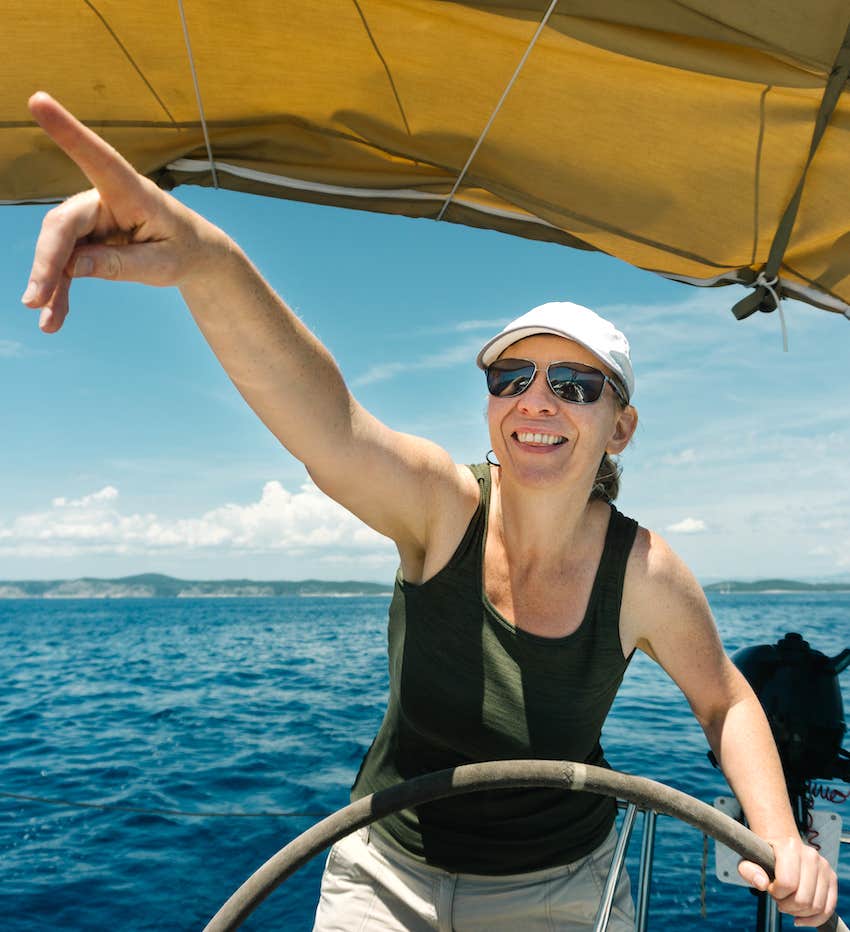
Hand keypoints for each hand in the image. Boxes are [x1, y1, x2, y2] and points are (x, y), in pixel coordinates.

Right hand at [22, 92, 228, 332]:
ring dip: (51, 284)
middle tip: (34, 300)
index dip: (68, 132)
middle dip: (48, 262)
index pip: (98, 157)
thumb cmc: (185, 250)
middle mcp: (105, 199)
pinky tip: (54, 321)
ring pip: (59, 248)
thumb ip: (122, 264)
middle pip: (64, 225)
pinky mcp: (87, 239)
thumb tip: (72, 267)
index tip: (38, 100)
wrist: (195, 255)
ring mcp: (93, 219)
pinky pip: (67, 265)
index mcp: (132, 192)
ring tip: (45, 322)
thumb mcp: (163, 265)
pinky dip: (61, 292)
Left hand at [739, 835, 837, 926]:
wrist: (781, 848)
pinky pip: (827, 909)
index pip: (787, 883)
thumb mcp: (749, 860)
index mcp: (789, 847)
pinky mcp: (831, 878)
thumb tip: (762, 884)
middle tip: (778, 898)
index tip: (770, 888)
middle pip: (803, 899)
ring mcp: (824, 866)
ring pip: (816, 906)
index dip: (776, 892)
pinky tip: (800, 917)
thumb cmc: (763, 857)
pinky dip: (813, 919)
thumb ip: (749, 871)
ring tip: (787, 902)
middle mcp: (810, 855)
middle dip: (787, 905)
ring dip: (798, 912)